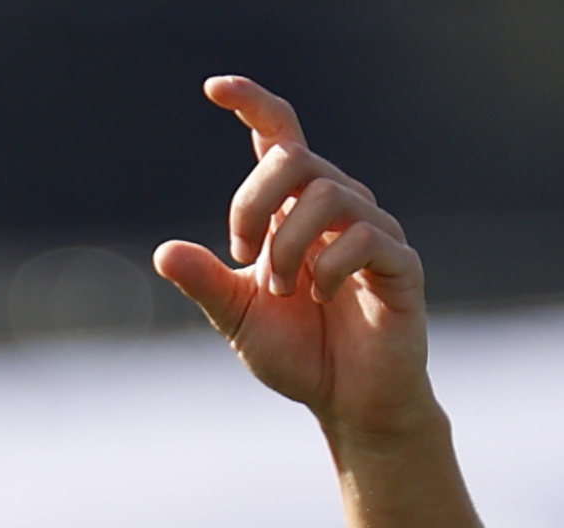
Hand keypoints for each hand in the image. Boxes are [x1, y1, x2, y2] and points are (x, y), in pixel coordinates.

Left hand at [153, 77, 432, 447]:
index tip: (214, 88)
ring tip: (282, 291)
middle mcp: (336, 207)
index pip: (279, 135)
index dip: (253, 103)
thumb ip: (206, 283)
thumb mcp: (238, 317)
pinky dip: (331, 266)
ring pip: (328, 193)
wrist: (350, 404)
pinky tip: (320, 296)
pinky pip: (365, 237)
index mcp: (295, 209)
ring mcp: (373, 231)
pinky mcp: (400, 264)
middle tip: (241, 253)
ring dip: (289, 245)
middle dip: (254, 201)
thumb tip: (163, 252)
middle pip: (294, 158)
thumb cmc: (300, 354)